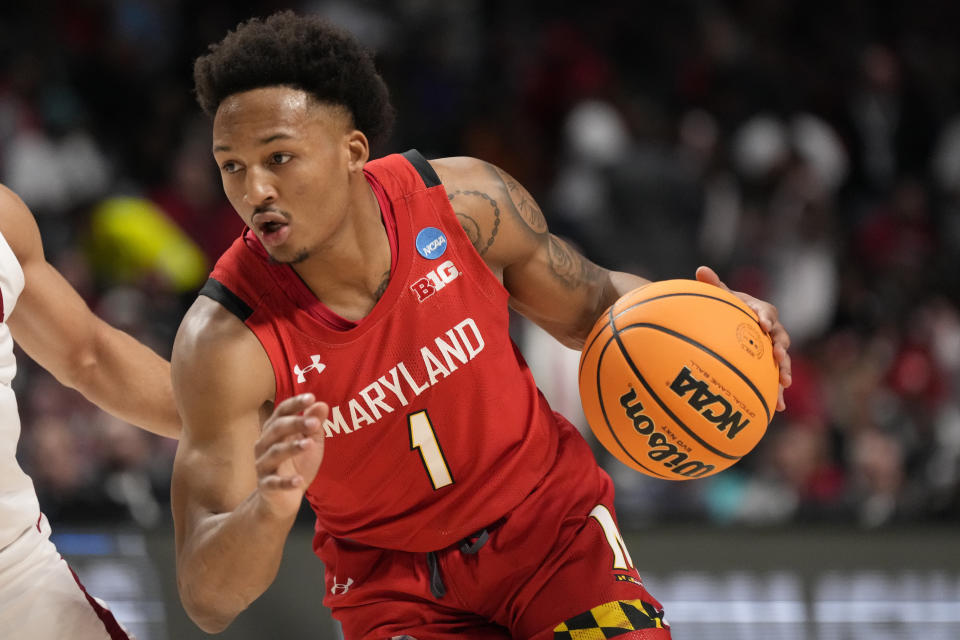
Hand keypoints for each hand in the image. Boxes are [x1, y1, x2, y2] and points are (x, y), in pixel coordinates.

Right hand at [253, 393, 327, 517]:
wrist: (283, 498)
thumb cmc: (296, 464)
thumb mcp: (310, 443)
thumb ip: (314, 425)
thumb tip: (322, 404)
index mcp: (275, 431)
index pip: (282, 412)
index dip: (295, 404)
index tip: (311, 397)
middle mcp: (265, 445)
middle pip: (277, 429)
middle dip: (295, 424)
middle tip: (314, 422)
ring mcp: (264, 465)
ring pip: (275, 453)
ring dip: (292, 448)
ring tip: (309, 444)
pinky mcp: (266, 486)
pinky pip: (274, 482)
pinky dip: (286, 482)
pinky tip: (299, 480)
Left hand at [696, 266, 791, 410]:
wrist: (731, 322)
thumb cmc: (726, 308)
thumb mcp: (720, 297)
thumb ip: (713, 285)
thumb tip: (700, 270)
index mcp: (760, 311)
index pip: (766, 312)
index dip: (765, 317)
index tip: (762, 323)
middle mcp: (770, 331)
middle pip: (780, 338)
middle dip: (781, 347)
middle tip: (778, 355)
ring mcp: (770, 349)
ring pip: (781, 360)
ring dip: (784, 371)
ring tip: (784, 384)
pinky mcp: (768, 366)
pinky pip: (774, 379)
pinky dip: (776, 392)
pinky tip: (777, 407)